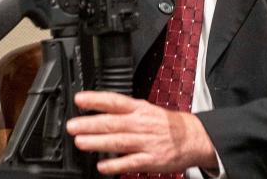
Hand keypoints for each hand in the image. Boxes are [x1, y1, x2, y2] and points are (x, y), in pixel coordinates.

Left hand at [66, 91, 217, 174]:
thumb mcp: (147, 110)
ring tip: (80, 142)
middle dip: (91, 124)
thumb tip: (98, 112)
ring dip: (98, 142)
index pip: (116, 101)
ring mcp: (147, 142)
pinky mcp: (151, 160)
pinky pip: (131, 162)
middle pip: (113, 123)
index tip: (80, 99)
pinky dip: (116, 165)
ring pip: (119, 142)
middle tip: (73, 125)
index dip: (97, 100)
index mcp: (140, 109)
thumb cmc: (166, 125)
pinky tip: (102, 166)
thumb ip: (125, 113)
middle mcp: (142, 124)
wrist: (193, 138)